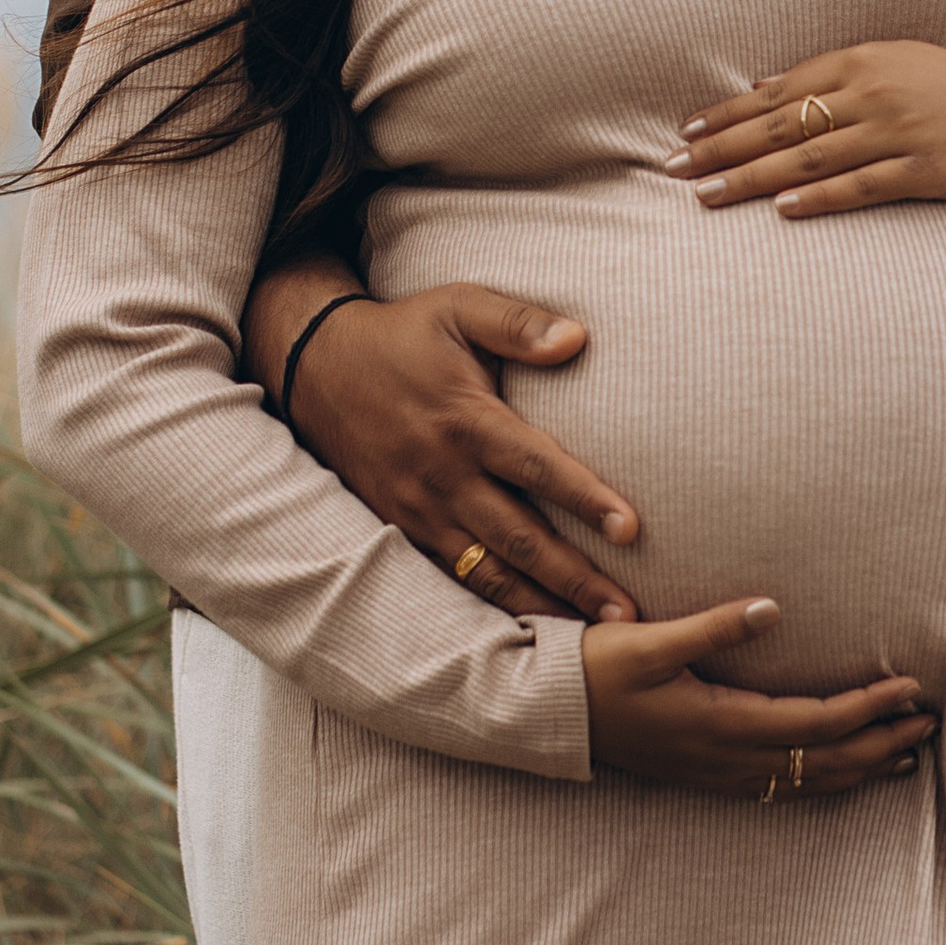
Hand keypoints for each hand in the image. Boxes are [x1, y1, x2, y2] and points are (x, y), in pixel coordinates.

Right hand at [269, 277, 643, 628]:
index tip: (631, 529)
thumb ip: (518, 323)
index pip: (536, 467)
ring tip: (594, 636)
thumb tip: (578, 338)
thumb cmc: (402, 335)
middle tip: (629, 617)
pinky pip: (452, 578)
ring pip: (487, 573)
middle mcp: (443, 476)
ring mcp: (419, 509)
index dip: (585, 498)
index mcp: (465, 422)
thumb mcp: (457, 308)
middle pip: (519, 539)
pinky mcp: (401, 528)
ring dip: (542, 606)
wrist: (315, 367)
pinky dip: (492, 607)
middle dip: (575, 580)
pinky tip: (531, 629)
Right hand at [583, 598, 939, 797]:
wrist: (550, 717)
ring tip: (907, 755)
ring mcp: (719, 774)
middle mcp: (728, 758)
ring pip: (807, 781)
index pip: (816, 723)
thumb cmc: (596, 670)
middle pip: (824, 761)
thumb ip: (714, 628)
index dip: (868, 708)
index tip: (910, 688)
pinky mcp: (709, 775)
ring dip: (861, 768)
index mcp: (722, 723)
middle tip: (933, 725)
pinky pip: (782, 787)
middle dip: (882, 744)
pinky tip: (842, 772)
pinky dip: (824, 780)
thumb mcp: (650, 641)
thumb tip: (774, 608)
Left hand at [669, 44, 945, 217]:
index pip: (778, 91)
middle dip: (724, 148)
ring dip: (754, 177)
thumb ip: (824, 75)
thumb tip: (759, 88)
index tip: (687, 130)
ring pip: (811, 158)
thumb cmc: (938, 84)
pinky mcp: (921, 170)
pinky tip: (782, 210)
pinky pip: (862, 186)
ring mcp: (896, 133)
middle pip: (783, 125)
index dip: (729, 113)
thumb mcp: (882, 61)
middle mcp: (871, 95)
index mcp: (858, 62)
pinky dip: (820, 198)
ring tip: (709, 195)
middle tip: (677, 167)